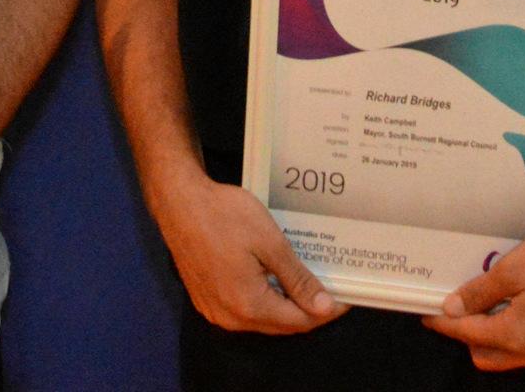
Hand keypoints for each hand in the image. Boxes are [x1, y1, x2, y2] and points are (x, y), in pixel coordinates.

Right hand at [145, 168, 342, 335]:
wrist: (178, 201)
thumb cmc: (223, 215)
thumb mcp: (270, 243)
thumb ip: (297, 279)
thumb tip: (323, 307)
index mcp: (249, 305)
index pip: (300, 321)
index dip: (326, 309)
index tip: (345, 293)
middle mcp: (230, 317)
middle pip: (281, 324)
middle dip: (308, 308)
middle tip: (328, 284)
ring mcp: (215, 310)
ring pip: (262, 318)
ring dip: (285, 303)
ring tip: (304, 277)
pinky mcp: (206, 299)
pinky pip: (244, 309)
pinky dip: (263, 298)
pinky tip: (273, 276)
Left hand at [422, 220, 524, 371]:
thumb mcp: (514, 268)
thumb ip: (480, 293)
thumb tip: (455, 308)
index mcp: (518, 335)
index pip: (467, 334)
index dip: (444, 322)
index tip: (431, 314)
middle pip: (489, 355)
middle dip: (470, 336)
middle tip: (463, 309)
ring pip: (518, 356)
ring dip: (502, 337)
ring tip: (500, 304)